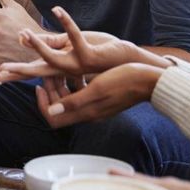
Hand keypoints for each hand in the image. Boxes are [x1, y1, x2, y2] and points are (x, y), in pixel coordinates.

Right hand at [0, 6, 153, 83]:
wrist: (129, 62)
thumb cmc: (101, 52)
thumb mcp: (72, 46)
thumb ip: (52, 44)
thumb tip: (27, 38)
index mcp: (61, 69)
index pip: (33, 72)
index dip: (14, 74)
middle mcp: (67, 71)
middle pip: (37, 72)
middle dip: (18, 71)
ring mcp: (78, 65)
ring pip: (53, 59)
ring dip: (37, 45)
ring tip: (22, 34)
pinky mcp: (90, 56)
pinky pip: (75, 39)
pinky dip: (66, 23)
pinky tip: (57, 10)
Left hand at [36, 63, 163, 127]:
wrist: (149, 81)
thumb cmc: (125, 80)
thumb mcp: (97, 87)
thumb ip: (75, 100)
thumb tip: (52, 112)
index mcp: (86, 112)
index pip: (54, 118)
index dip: (42, 104)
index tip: (40, 85)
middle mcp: (89, 113)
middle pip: (59, 109)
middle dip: (49, 92)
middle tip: (48, 73)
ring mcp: (96, 107)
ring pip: (68, 101)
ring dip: (60, 87)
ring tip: (58, 71)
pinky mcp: (102, 101)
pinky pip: (80, 96)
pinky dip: (72, 86)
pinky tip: (75, 72)